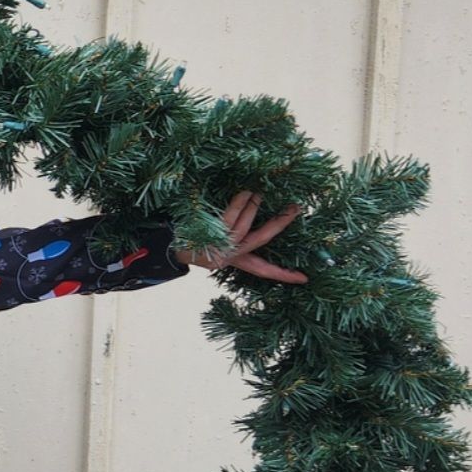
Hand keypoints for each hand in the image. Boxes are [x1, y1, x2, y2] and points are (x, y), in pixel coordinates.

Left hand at [174, 191, 307, 283]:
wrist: (166, 249)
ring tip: (260, 193)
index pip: (264, 271)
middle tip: (296, 208)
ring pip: (244, 227)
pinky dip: (239, 204)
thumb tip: (255, 216)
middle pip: (261, 241)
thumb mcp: (218, 247)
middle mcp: (231, 257)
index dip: (284, 274)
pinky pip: (229, 218)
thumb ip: (237, 241)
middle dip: (279, 224)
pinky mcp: (211, 237)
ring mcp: (220, 247)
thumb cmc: (196, 243)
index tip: (305, 278)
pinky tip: (246, 193)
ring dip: (254, 208)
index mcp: (236, 262)